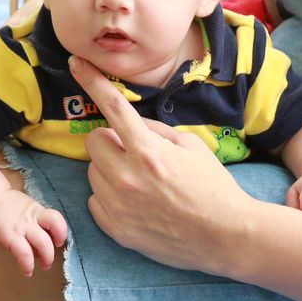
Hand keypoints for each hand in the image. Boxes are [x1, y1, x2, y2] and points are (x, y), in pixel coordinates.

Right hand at [0, 190, 68, 276]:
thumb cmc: (7, 205)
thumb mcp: (27, 208)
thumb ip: (36, 220)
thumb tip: (44, 238)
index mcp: (38, 211)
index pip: (57, 220)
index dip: (61, 232)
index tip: (58, 241)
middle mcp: (33, 219)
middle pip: (51, 235)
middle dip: (53, 253)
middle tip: (48, 261)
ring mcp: (22, 227)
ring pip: (43, 244)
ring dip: (46, 259)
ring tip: (44, 267)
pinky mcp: (10, 236)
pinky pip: (23, 253)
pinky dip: (27, 265)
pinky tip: (27, 271)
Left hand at [72, 56, 251, 273]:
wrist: (225, 236)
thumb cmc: (213, 186)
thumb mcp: (191, 146)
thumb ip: (155, 130)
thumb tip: (130, 123)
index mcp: (148, 151)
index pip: (112, 107)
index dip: (91, 81)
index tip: (75, 64)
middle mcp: (127, 177)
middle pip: (93, 141)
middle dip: (110, 140)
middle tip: (133, 151)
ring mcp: (118, 206)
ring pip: (93, 171)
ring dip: (109, 169)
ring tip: (139, 180)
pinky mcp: (116, 230)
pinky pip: (94, 201)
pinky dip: (109, 196)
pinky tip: (135, 201)